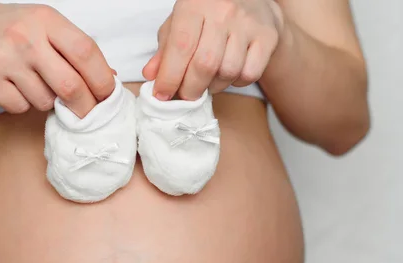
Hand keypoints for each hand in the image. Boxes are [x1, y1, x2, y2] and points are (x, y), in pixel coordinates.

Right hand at [0, 3, 114, 116]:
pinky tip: (11, 87)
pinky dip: (21, 104)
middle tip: (86, 114)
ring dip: (45, 101)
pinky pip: (19, 107)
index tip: (108, 96)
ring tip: (31, 83)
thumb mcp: (42, 27)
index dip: (102, 79)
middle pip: (70, 85)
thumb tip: (109, 79)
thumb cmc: (9, 31)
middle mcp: (24, 36)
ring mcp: (2, 58)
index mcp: (45, 19)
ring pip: (44, 101)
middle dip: (84, 107)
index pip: (85, 52)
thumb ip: (74, 49)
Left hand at [143, 0, 283, 99]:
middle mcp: (223, 11)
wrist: (254, 1)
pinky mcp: (267, 37)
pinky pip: (249, 74)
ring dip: (213, 87)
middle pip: (204, 64)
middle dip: (190, 89)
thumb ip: (164, 50)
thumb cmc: (208, 15)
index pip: (180, 48)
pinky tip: (228, 75)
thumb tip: (150, 75)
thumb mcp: (180, 24)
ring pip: (227, 72)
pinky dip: (236, 83)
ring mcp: (248, 23)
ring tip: (206, 82)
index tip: (162, 95)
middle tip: (185, 96)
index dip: (169, 77)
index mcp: (195, 5)